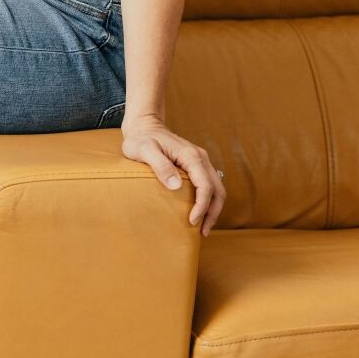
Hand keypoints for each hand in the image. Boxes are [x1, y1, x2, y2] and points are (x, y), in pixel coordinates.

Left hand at [120, 115, 225, 236]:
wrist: (144, 125)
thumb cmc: (141, 139)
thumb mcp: (145, 150)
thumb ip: (160, 165)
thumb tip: (176, 186)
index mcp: (191, 156)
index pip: (205, 185)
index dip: (202, 206)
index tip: (192, 221)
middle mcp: (200, 157)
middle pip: (217, 189)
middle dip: (212, 212)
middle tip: (202, 232)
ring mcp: (200, 160)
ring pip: (216, 188)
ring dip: (212, 208)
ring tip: (202, 228)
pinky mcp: (195, 165)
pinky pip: (209, 184)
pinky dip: (208, 201)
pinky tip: (199, 212)